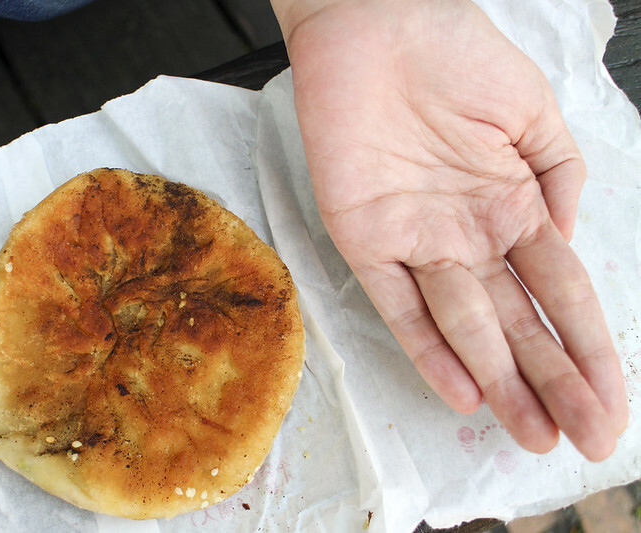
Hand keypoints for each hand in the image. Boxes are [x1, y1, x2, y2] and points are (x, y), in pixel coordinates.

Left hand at [270, 0, 626, 459]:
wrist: (377, 24)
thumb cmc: (455, 54)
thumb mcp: (531, 112)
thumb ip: (560, 178)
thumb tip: (569, 238)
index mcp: (512, 208)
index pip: (559, 294)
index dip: (588, 349)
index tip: (611, 402)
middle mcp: (467, 235)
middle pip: (516, 323)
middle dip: (553, 382)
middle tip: (583, 437)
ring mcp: (417, 241)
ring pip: (464, 325)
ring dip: (499, 379)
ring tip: (532, 430)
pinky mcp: (365, 237)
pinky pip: (397, 303)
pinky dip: (427, 346)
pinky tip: (460, 389)